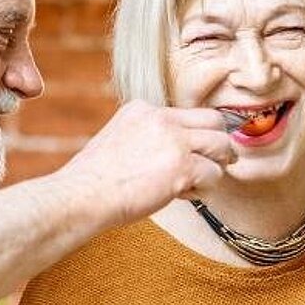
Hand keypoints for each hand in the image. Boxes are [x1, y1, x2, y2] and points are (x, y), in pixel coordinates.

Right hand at [57, 102, 237, 225]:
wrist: (82, 195)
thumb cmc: (96, 180)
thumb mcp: (120, 141)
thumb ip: (148, 139)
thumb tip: (173, 154)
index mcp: (143, 109)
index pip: (188, 114)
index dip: (197, 135)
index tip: (194, 154)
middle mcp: (161, 118)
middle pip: (214, 121)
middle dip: (219, 145)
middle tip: (217, 164)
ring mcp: (173, 140)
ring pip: (221, 146)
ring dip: (215, 168)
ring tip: (194, 184)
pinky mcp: (182, 165)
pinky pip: (214, 174)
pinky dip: (204, 189)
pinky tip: (181, 196)